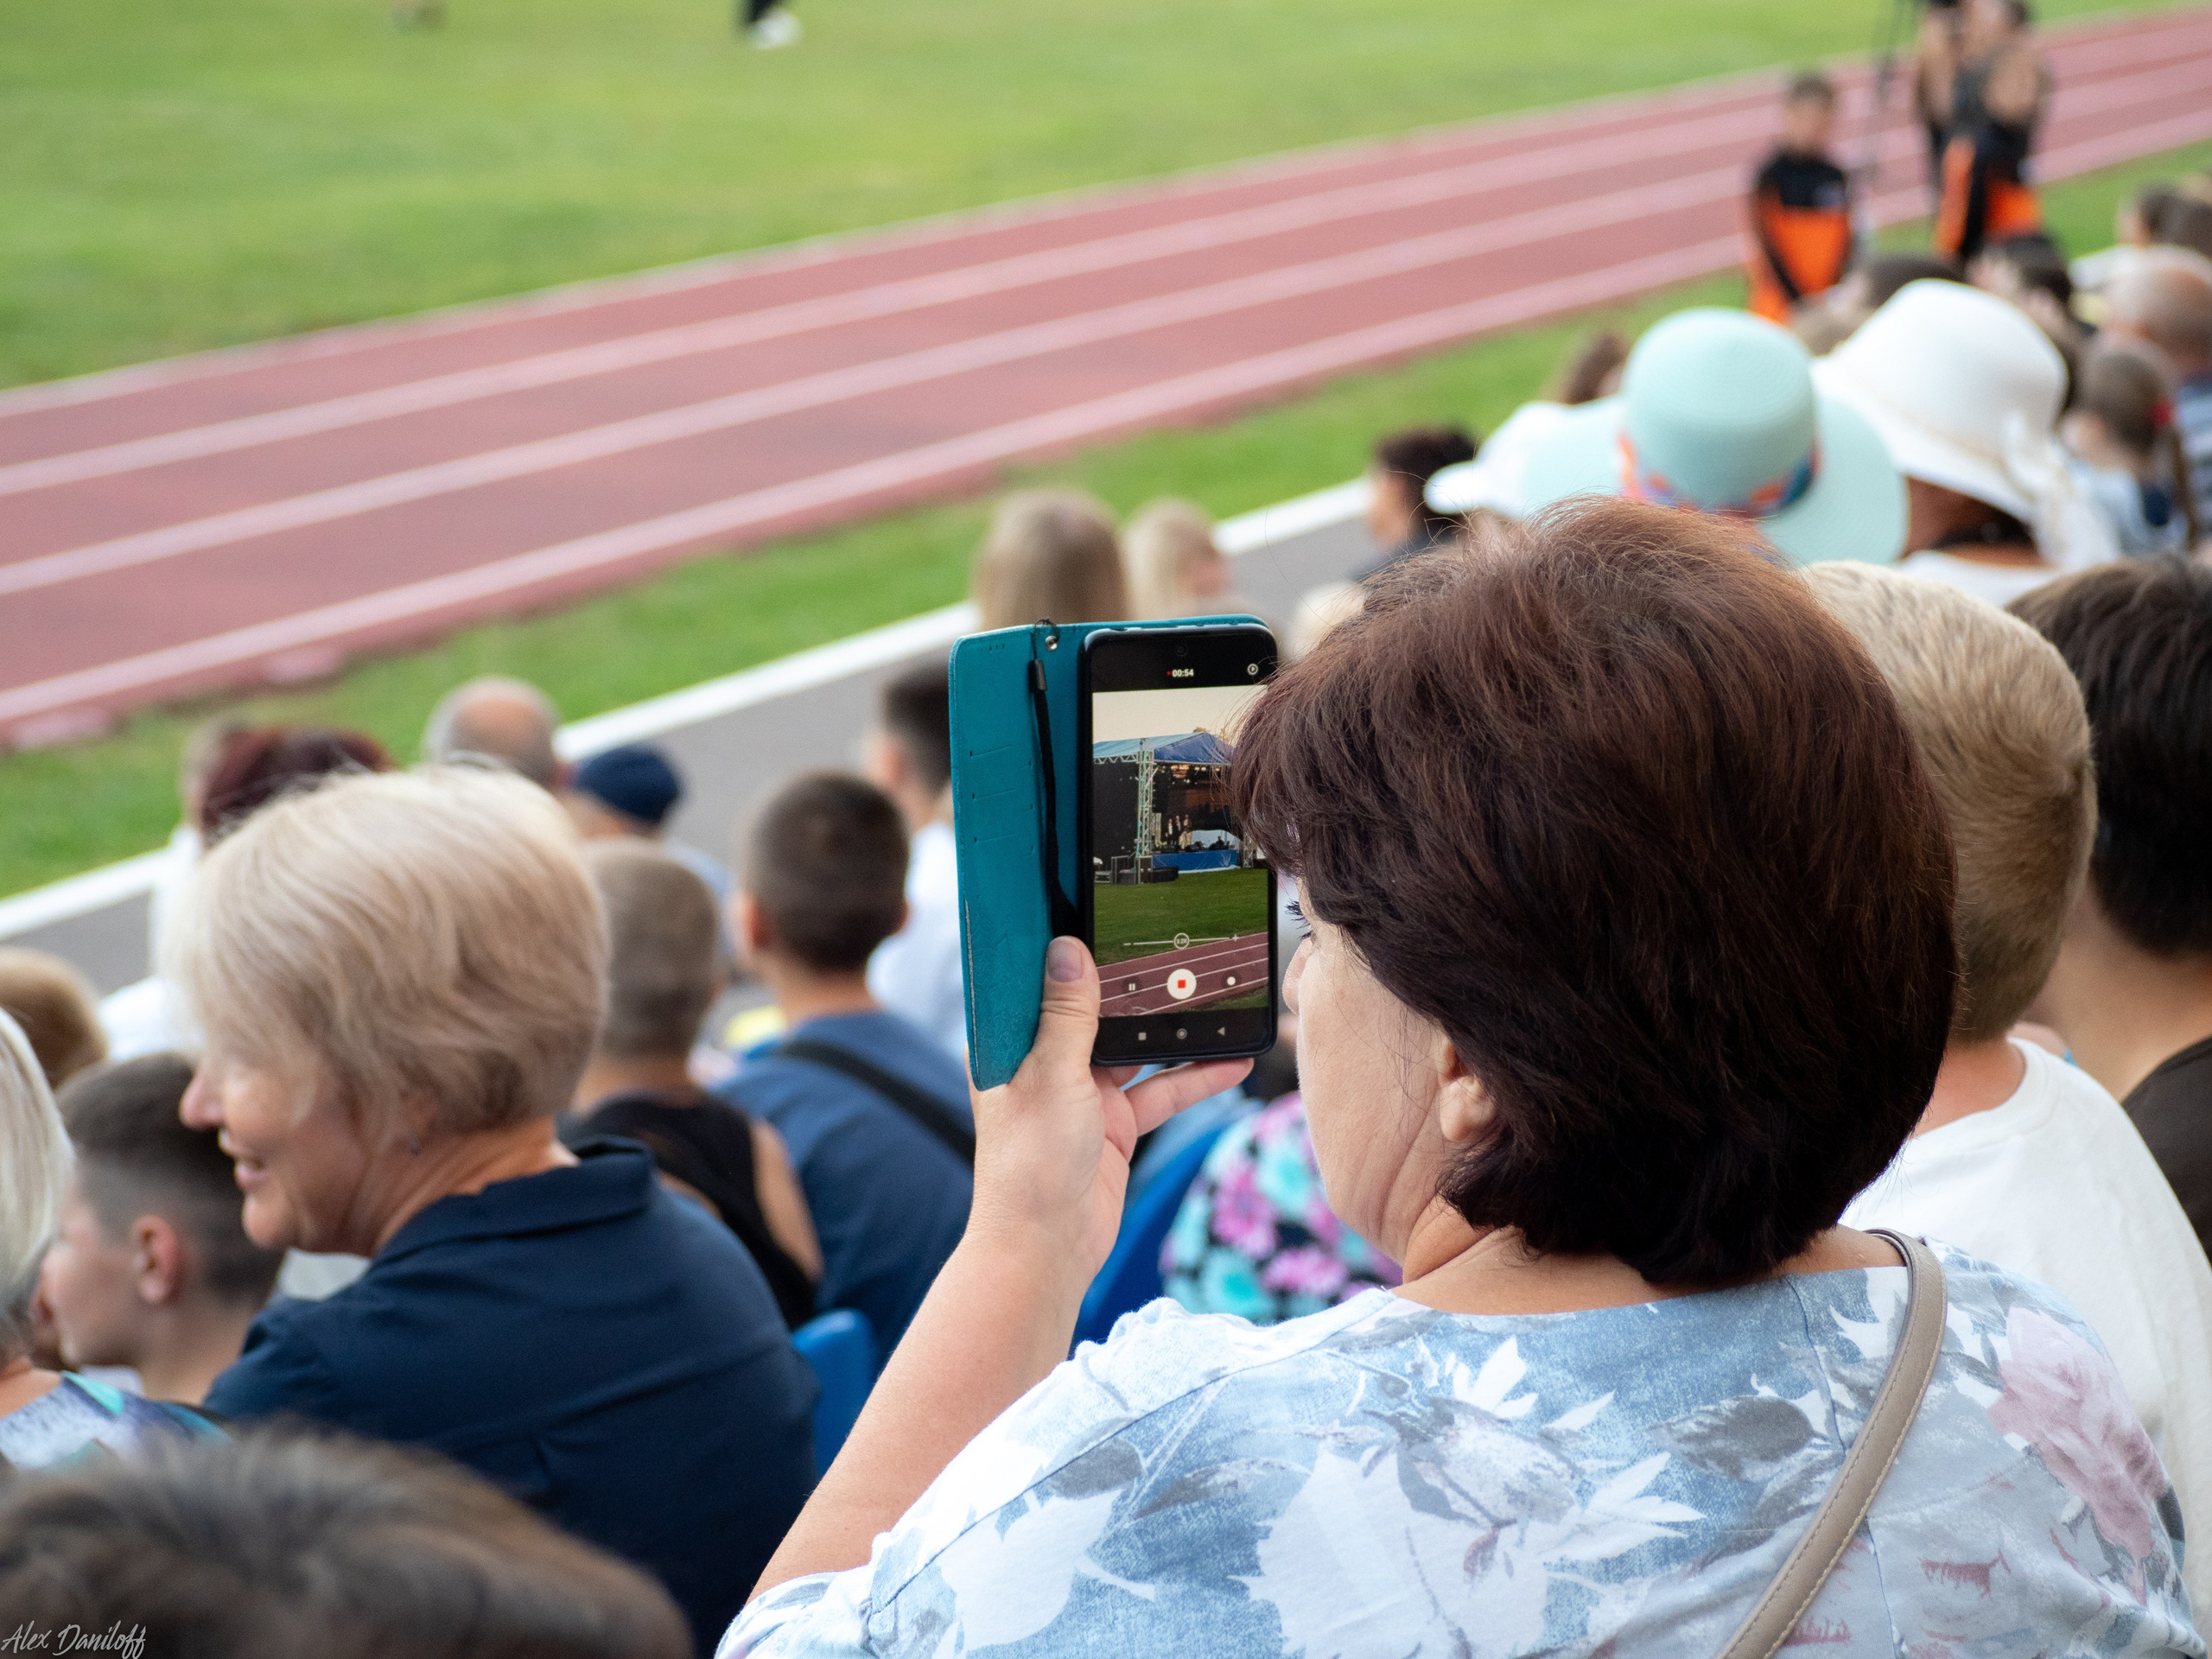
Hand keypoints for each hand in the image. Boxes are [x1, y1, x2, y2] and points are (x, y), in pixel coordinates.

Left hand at [967, 936, 1251, 1284]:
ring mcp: (1081, 1094)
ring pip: (1135, 1049)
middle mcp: (1044, 1063)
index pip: (1035, 982)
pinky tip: (1231, 1063)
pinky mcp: (1113, 1125)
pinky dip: (1194, 1078)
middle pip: (1093, 1010)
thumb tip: (1069, 951)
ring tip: (1217, 1002)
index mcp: (1010, 1046)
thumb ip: (1068, 1017)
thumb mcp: (1052, 1079)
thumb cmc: (1028, 1168)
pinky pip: (1159, 1091)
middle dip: (1133, 986)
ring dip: (1173, 1032)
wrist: (1045, 1251)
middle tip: (1174, 947)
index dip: (1061, 946)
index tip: (1093, 910)